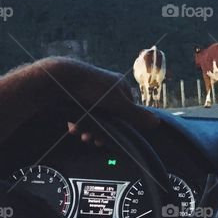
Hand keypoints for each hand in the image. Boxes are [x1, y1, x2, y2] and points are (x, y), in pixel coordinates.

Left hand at [35, 58, 159, 143]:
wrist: (60, 79)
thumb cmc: (91, 88)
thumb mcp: (117, 103)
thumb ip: (136, 114)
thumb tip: (157, 122)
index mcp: (120, 87)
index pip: (127, 111)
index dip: (121, 126)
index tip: (112, 137)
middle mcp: (107, 89)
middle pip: (109, 117)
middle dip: (101, 130)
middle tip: (92, 139)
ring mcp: (91, 93)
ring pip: (94, 118)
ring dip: (88, 129)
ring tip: (81, 134)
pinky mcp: (76, 97)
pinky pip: (81, 114)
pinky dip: (78, 122)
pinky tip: (73, 127)